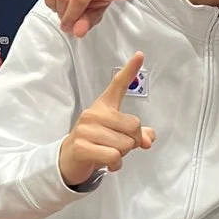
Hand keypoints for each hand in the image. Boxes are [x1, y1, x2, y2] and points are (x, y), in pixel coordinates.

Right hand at [58, 53, 154, 186]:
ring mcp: (86, 128)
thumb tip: (149, 139)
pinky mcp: (82, 146)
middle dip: (133, 142)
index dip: (130, 70)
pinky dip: (116, 164)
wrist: (69, 160)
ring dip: (123, 155)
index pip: (118, 85)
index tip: (140, 54)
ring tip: (109, 153)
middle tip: (119, 146)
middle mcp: (94, 113)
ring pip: (125, 144)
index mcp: (103, 107)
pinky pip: (114, 156)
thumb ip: (137, 135)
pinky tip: (108, 163)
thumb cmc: (97, 144)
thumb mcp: (118, 136)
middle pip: (133, 126)